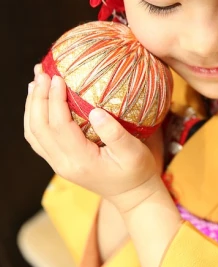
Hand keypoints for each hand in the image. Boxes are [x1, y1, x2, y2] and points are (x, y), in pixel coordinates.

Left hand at [24, 68, 163, 213]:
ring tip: (36, 81)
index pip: (59, 126)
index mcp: (80, 160)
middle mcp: (63, 163)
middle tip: (41, 71)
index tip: (57, 77)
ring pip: (33, 133)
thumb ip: (115, 134)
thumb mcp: (134, 152)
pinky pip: (38, 138)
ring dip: (31, 106)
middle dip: (37, 97)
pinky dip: (34, 117)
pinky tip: (39, 101)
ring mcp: (58, 164)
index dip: (55, 100)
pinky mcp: (59, 161)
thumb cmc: (137, 172)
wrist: (133, 195)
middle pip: (39, 128)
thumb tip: (95, 111)